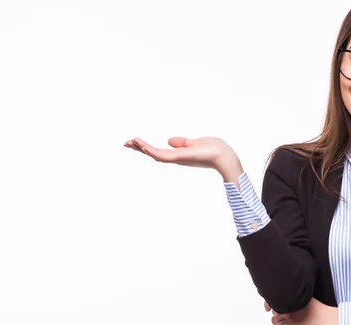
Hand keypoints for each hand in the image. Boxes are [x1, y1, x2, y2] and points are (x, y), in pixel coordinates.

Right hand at [124, 137, 242, 180]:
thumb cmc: (214, 149)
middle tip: (125, 143)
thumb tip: (169, 140)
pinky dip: (150, 150)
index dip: (146, 147)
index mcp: (179, 154)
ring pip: (154, 154)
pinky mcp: (179, 158)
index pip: (159, 151)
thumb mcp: (195, 142)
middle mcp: (176, 158)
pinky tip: (141, 144)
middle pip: (153, 153)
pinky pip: (160, 155)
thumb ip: (182, 142)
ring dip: (142, 148)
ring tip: (130, 142)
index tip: (135, 141)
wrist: (224, 156)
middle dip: (139, 148)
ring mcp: (177, 159)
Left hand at [264, 298, 340, 324]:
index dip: (269, 302)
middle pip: (274, 307)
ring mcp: (292, 312)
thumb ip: (299, 303)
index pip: (277, 295)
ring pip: (274, 318)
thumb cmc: (325, 314)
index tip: (268, 308)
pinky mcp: (293, 323)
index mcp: (298, 295)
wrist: (334, 321)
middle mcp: (293, 301)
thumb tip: (289, 308)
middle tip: (282, 321)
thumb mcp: (310, 304)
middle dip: (276, 315)